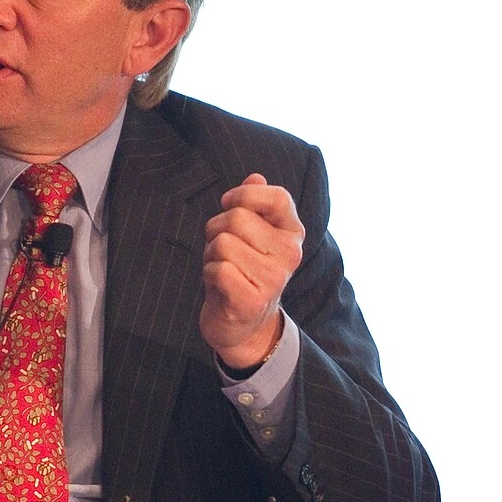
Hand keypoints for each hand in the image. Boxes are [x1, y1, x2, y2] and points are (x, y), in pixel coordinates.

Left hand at [200, 172, 304, 368]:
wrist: (241, 324)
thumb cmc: (242, 271)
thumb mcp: (250, 235)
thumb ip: (254, 204)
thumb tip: (255, 177)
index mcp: (292, 233)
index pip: (277, 197)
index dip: (244, 195)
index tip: (229, 205)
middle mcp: (290, 254)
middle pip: (237, 217)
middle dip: (217, 230)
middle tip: (222, 252)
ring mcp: (273, 279)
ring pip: (223, 242)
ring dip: (211, 255)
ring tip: (222, 269)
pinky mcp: (252, 300)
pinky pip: (217, 268)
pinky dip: (209, 273)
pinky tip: (220, 286)